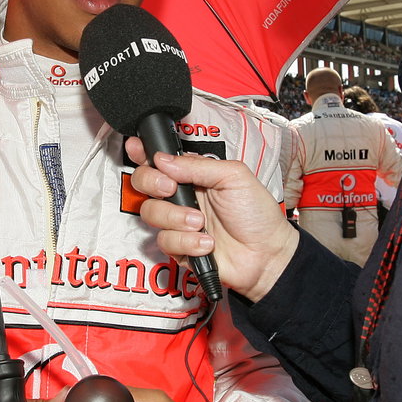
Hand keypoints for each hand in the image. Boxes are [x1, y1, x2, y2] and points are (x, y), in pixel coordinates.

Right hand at [127, 139, 298, 299]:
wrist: (267, 253)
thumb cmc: (256, 213)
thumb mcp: (233, 176)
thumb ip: (197, 166)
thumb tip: (163, 159)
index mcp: (192, 175)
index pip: (160, 160)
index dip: (142, 153)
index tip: (135, 148)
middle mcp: (181, 197)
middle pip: (143, 183)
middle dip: (151, 182)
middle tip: (170, 188)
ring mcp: (177, 223)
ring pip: (151, 213)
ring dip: (176, 218)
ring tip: (202, 223)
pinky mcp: (178, 248)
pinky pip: (165, 241)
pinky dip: (187, 242)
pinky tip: (207, 243)